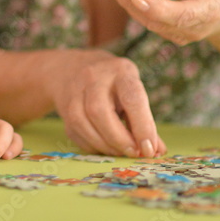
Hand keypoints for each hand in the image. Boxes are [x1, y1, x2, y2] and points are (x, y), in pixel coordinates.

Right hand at [50, 49, 165, 157]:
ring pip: (82, 123)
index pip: (131, 98)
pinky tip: (104, 146)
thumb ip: (144, 119)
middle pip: (99, 111)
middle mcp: (93, 77)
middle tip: (133, 153)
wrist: (72, 68)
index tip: (149, 148)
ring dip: (104, 144)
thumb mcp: (132, 90)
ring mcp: (74, 90)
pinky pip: (75, 132)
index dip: (142, 126)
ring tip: (120, 151)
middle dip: (118, 138)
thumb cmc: (113, 83)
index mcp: (120, 71)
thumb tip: (155, 150)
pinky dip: (92, 145)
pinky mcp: (63, 107)